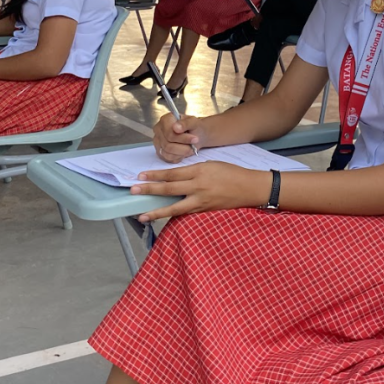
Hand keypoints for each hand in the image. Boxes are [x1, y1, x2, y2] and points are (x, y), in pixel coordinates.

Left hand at [131, 162, 269, 221]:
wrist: (250, 188)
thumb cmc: (231, 173)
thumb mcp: (210, 165)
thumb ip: (192, 172)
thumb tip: (174, 178)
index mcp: (199, 171)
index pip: (172, 174)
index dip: (155, 175)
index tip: (141, 175)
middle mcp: (198, 187)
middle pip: (169, 189)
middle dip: (150, 190)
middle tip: (133, 190)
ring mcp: (202, 201)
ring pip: (175, 208)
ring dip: (157, 212)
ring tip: (142, 215)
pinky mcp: (205, 211)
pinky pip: (186, 214)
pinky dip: (173, 216)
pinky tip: (163, 218)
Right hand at [152, 113, 201, 163]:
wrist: (195, 134)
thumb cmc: (193, 127)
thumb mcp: (194, 122)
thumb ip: (186, 123)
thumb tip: (176, 128)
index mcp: (165, 120)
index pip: (169, 134)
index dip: (183, 139)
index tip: (195, 139)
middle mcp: (158, 130)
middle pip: (167, 145)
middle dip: (183, 147)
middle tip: (194, 146)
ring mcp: (157, 141)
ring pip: (167, 153)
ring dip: (181, 153)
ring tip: (190, 148)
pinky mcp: (159, 151)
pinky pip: (167, 158)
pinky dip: (178, 157)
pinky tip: (183, 152)